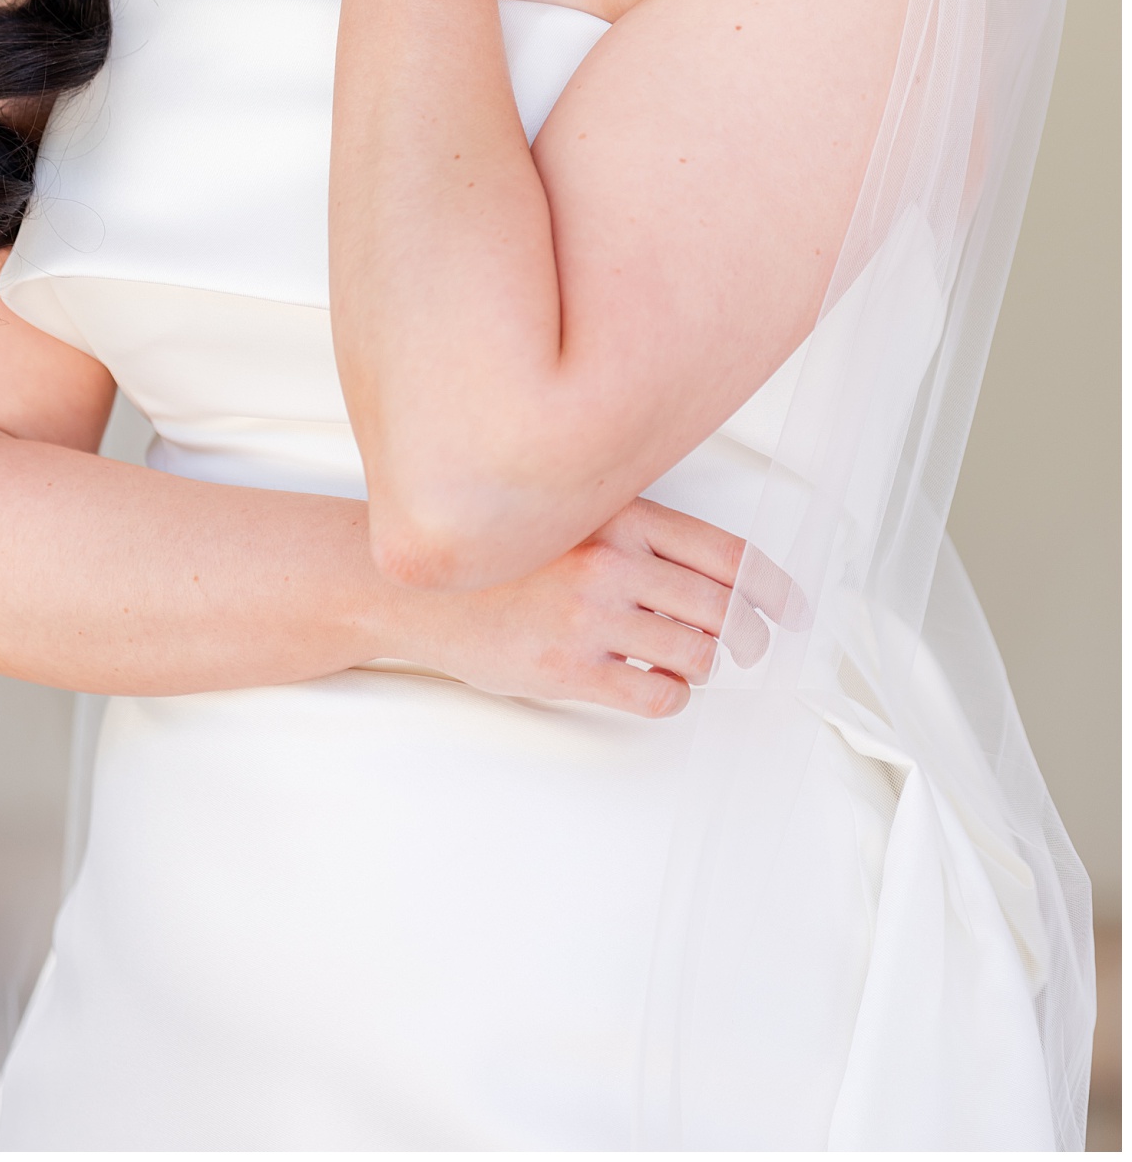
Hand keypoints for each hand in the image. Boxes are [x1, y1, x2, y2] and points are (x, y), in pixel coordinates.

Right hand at [392, 497, 804, 717]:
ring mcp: (590, 615)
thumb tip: (719, 577)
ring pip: (698, 653)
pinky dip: (672, 695)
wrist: (415, 587)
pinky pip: (659, 694)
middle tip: (752, 650)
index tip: (794, 610)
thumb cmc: (498, 557)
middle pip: (722, 609)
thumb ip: (635, 533)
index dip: (774, 589)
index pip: (727, 554)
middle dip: (749, 638)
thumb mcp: (569, 516)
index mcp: (618, 512)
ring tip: (682, 660)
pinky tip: (652, 684)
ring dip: (704, 665)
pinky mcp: (569, 667)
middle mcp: (610, 558)